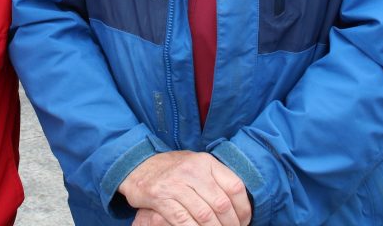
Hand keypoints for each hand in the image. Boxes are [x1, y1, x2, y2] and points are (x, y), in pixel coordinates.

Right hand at [119, 151, 250, 225]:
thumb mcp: (196, 164)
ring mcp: (176, 184)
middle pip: (221, 204)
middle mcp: (193, 171)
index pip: (235, 187)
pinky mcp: (161, 197)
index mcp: (206, 162)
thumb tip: (240, 202)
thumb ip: (216, 178)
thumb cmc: (172, 169)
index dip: (244, 209)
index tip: (244, 222)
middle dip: (230, 225)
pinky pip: (183, 220)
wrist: (137, 164)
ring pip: (205, 215)